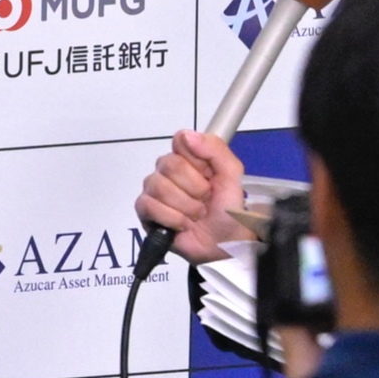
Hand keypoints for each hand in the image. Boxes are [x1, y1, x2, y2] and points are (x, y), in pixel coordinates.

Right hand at [136, 129, 251, 265]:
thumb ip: (214, 149)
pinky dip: (172, 218)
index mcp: (188, 157)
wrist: (225, 242)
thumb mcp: (232, 174)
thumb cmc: (228, 209)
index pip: (180, 141)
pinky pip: (149, 205)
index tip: (209, 174)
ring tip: (196, 215)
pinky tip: (183, 224)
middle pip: (169, 164)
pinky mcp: (146, 211)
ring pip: (159, 186)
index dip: (195, 160)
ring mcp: (154, 189)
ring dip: (186, 206)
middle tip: (205, 199)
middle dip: (194, 188)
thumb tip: (187, 135)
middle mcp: (168, 170)